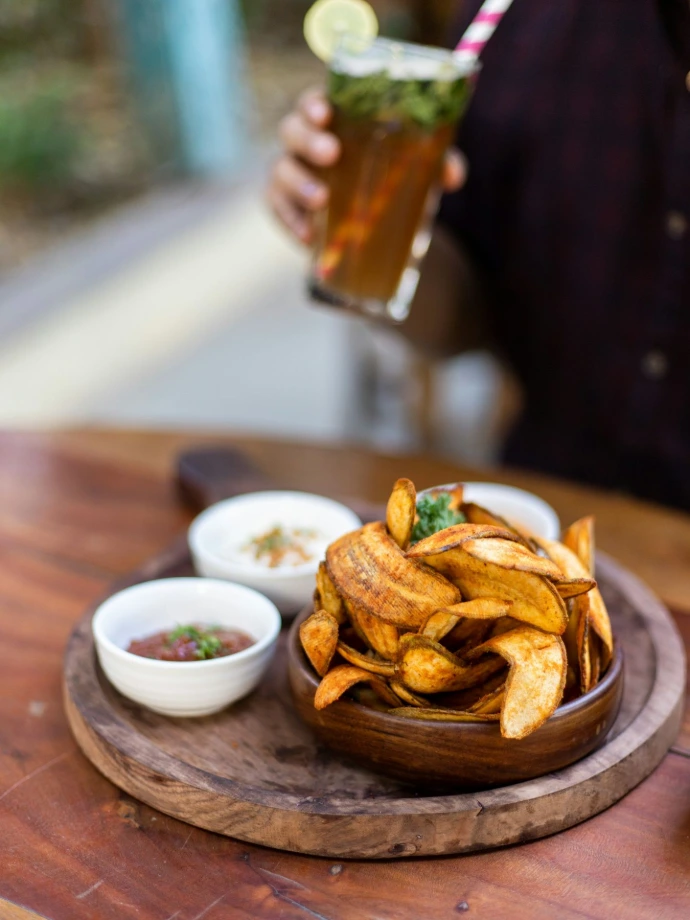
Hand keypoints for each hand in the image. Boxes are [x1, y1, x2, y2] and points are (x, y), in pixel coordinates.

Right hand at [267, 87, 466, 245]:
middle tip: (332, 154)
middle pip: (291, 130)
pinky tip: (308, 236)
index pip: (314, 101)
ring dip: (299, 184)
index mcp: (333, 121)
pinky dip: (291, 222)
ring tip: (322, 200)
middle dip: (308, 139)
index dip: (314, 103)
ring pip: (281, 170)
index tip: (327, 113)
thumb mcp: (414, 167)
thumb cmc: (387, 176)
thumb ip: (435, 163)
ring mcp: (292, 174)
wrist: (368, 221)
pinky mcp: (285, 206)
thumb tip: (453, 175)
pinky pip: (277, 209)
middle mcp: (305, 142)